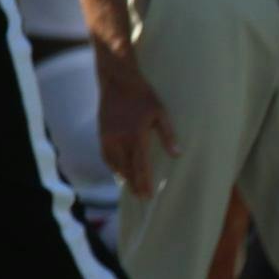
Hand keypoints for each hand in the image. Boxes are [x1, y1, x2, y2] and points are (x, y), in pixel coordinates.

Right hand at [96, 57, 178, 198]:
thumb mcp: (161, 112)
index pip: (140, 166)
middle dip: (134, 184)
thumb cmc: (142, 95)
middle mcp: (120, 139)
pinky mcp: (102, 132)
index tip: (148, 196)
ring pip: (114, 163)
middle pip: (126, 168)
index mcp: (136, 136)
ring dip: (122, 176)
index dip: (144, 182)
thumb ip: (168, 135)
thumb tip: (177, 155)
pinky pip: (105, 154)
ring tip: (130, 186)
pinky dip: (112, 165)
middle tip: (141, 197)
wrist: (117, 80)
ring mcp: (108, 136)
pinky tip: (118, 169)